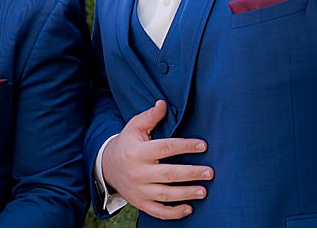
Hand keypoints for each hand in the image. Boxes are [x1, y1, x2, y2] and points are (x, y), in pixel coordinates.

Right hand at [102, 100, 213, 219]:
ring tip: (204, 191)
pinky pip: (158, 211)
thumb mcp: (134, 127)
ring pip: (165, 194)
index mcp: (137, 152)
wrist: (107, 166)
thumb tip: (163, 103)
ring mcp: (138, 189)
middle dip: (191, 173)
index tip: (203, 145)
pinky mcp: (140, 202)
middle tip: (210, 172)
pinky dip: (174, 212)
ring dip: (186, 193)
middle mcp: (138, 172)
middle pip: (168, 174)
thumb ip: (149, 116)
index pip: (165, 148)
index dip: (185, 146)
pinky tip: (189, 208)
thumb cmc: (127, 144)